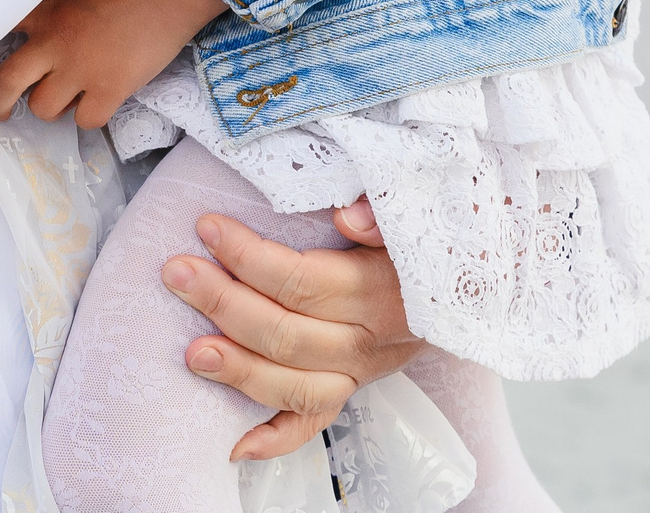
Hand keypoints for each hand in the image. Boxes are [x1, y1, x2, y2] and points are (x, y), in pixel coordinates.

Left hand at [0, 0, 225, 127]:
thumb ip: (50, 9)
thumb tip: (37, 36)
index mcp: (43, 10)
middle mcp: (52, 42)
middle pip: (6, 83)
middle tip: (0, 110)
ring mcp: (79, 69)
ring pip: (44, 108)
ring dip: (53, 107)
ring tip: (69, 95)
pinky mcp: (108, 89)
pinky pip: (84, 121)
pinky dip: (89, 115)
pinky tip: (98, 101)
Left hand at [162, 199, 422, 460]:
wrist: (471, 277)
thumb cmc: (431, 234)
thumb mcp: (418, 206)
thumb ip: (384, 209)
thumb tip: (348, 218)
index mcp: (384, 291)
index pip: (305, 283)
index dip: (251, 257)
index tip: (209, 228)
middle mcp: (372, 340)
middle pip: (289, 334)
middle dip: (225, 304)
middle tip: (177, 273)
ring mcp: (361, 371)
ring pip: (296, 386)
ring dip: (240, 372)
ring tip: (192, 354)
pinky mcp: (352, 387)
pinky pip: (314, 422)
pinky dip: (275, 439)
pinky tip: (235, 443)